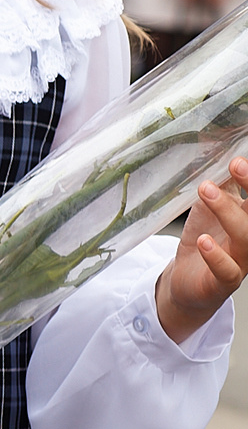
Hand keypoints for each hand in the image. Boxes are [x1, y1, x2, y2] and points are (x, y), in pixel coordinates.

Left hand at [156, 154, 247, 342]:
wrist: (186, 280)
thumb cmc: (205, 239)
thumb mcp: (212, 205)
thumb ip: (222, 183)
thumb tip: (222, 146)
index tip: (242, 157)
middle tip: (236, 164)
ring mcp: (242, 260)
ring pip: (245, 237)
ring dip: (226, 211)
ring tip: (205, 190)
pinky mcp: (223, 281)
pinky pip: (227, 270)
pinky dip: (216, 256)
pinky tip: (204, 241)